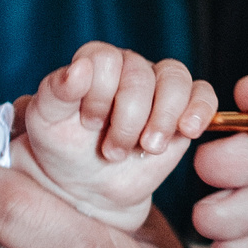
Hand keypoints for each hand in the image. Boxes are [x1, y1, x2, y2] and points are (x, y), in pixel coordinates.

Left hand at [11, 42, 217, 227]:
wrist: (89, 187)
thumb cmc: (63, 149)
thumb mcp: (44, 122)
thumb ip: (56, 91)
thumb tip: (79, 69)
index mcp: (95, 62)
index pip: (106, 60)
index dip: (99, 96)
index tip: (90, 125)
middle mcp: (129, 67)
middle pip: (141, 75)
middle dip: (127, 119)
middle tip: (112, 151)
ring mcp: (159, 87)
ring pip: (175, 79)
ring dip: (162, 117)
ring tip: (148, 147)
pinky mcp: (184, 110)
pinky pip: (203, 94)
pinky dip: (199, 110)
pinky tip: (187, 131)